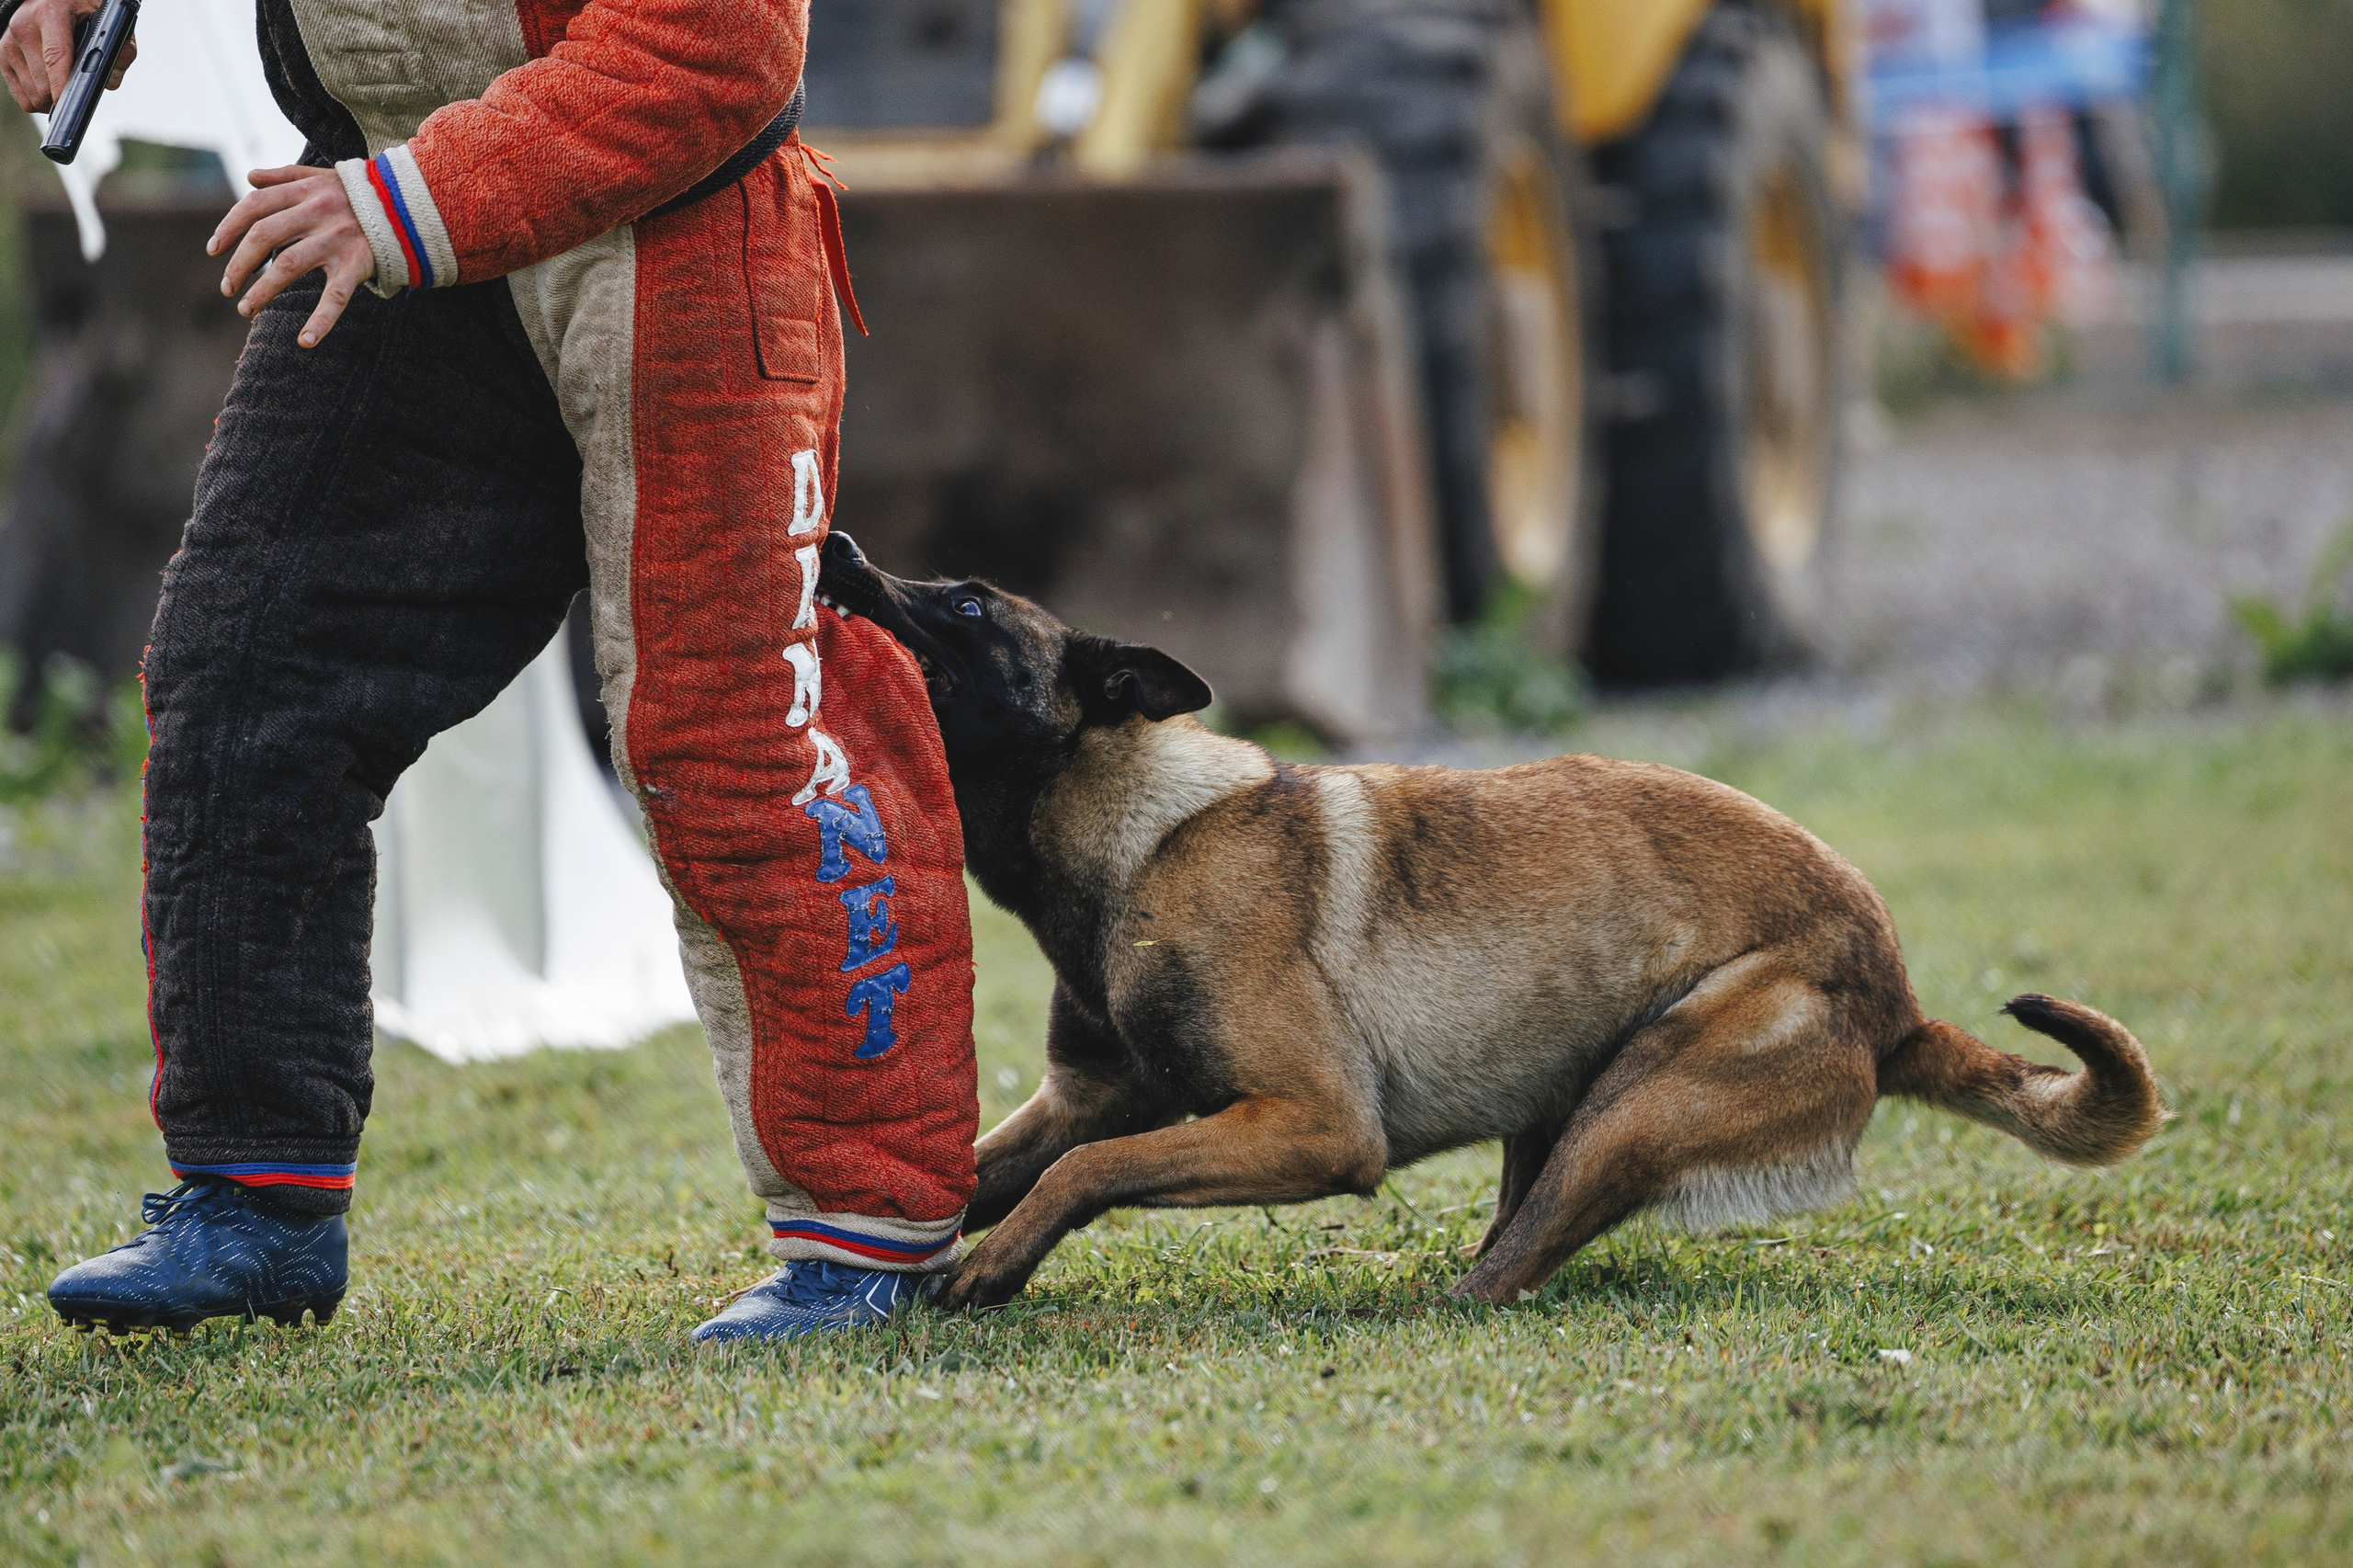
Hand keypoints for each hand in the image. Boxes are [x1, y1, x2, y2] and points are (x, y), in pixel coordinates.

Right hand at [1, 0, 135, 113]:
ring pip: (34, 95)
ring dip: (53, 101)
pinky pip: (23, 98)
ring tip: (66, 86)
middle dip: (65, 95)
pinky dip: (40, 101)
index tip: (67, 103)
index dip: (61, 83)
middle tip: (81, 90)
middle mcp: (23, 28)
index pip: (56, 56)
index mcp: (49, 14)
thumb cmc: (79, 9)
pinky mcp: (3, 57)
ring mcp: (9, 44)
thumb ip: (122, 47)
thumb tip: (110, 81)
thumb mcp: (105, 18)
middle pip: (43, 84)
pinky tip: (52, 88)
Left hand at [209, 165, 375, 347]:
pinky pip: (335, 296)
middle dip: (239, 264)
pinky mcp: (358, 264)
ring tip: (246, 310)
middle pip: (262, 236)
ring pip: (288, 265)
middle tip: (228, 288)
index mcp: (304, 190)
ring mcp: (337, 238)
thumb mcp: (323, 176)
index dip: (228, 228)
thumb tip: (251, 177)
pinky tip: (305, 342)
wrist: (412, 205)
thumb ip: (285, 176)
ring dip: (262, 291)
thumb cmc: (363, 194)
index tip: (214, 251)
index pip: (253, 206)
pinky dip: (320, 321)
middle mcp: (317, 211)